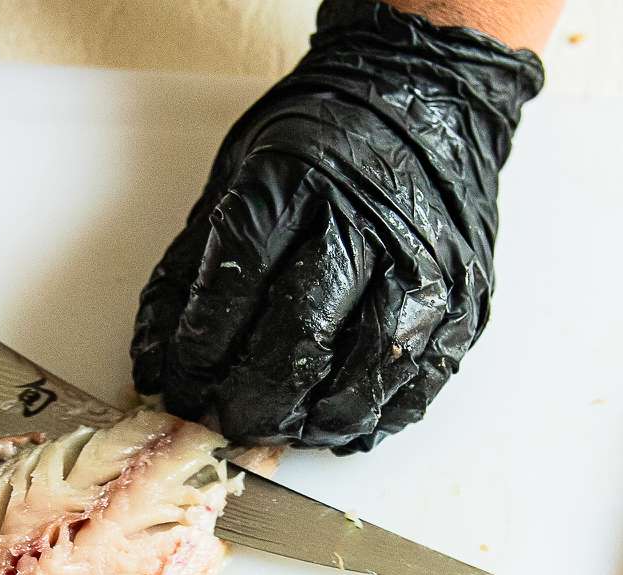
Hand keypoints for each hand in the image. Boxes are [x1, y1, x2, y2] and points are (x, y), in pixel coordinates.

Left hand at [131, 0, 545, 452]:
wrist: (426, 94)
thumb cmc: (321, 138)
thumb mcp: (237, 173)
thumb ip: (194, 265)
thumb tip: (156, 358)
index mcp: (296, 180)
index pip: (238, 284)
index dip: (202, 348)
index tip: (180, 382)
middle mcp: (367, 222)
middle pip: (300, 338)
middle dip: (252, 397)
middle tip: (225, 420)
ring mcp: (425, 263)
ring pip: (366, 370)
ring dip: (316, 419)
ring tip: (282, 432)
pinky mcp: (466, 297)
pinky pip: (422, 378)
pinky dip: (378, 415)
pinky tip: (341, 426)